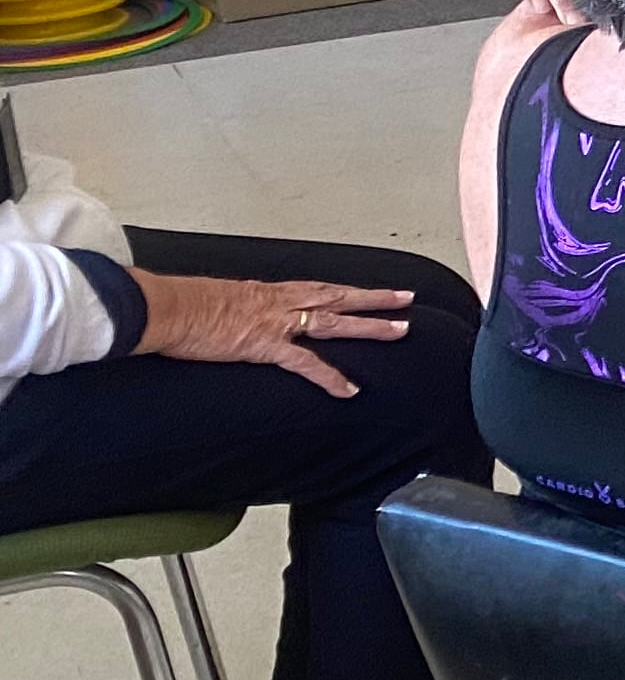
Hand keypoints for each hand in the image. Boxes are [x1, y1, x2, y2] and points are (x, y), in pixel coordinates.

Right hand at [134, 272, 413, 396]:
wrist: (162, 309)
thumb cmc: (180, 306)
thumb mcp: (215, 301)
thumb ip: (235, 308)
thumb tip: (232, 316)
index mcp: (267, 292)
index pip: (316, 288)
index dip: (345, 290)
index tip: (368, 291)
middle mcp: (278, 301)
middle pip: (337, 296)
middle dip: (374, 298)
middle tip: (406, 298)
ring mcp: (275, 322)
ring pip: (334, 320)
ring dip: (369, 325)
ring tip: (401, 329)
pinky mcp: (265, 345)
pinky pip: (306, 363)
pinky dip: (330, 376)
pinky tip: (350, 390)